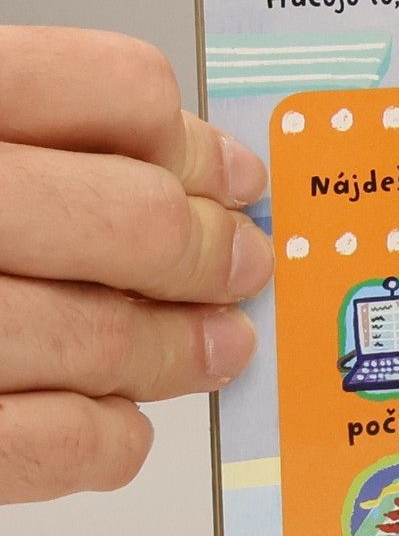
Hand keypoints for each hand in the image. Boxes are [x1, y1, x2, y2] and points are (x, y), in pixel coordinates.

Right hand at [0, 28, 270, 502]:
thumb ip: (21, 133)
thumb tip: (187, 173)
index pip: (112, 92)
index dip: (191, 143)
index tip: (230, 177)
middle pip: (129, 218)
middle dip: (207, 254)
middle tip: (240, 268)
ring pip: (94, 333)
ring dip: (174, 351)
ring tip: (213, 347)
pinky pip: (33, 443)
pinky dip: (97, 440)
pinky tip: (114, 426)